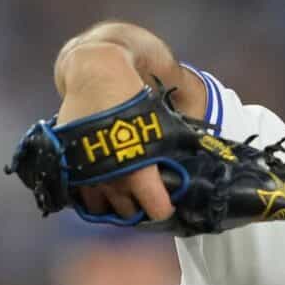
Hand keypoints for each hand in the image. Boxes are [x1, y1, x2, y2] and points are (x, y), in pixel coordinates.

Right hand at [55, 43, 174, 226]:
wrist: (96, 71)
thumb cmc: (134, 95)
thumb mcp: (165, 118)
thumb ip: (185, 142)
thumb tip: (214, 157)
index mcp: (139, 171)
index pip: (156, 210)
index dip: (164, 207)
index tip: (165, 200)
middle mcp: (112, 178)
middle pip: (128, 213)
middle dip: (138, 205)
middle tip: (144, 191)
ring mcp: (88, 175)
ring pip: (103, 208)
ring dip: (113, 201)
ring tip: (122, 188)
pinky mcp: (70, 166)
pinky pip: (80, 196)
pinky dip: (92, 194)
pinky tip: (102, 182)